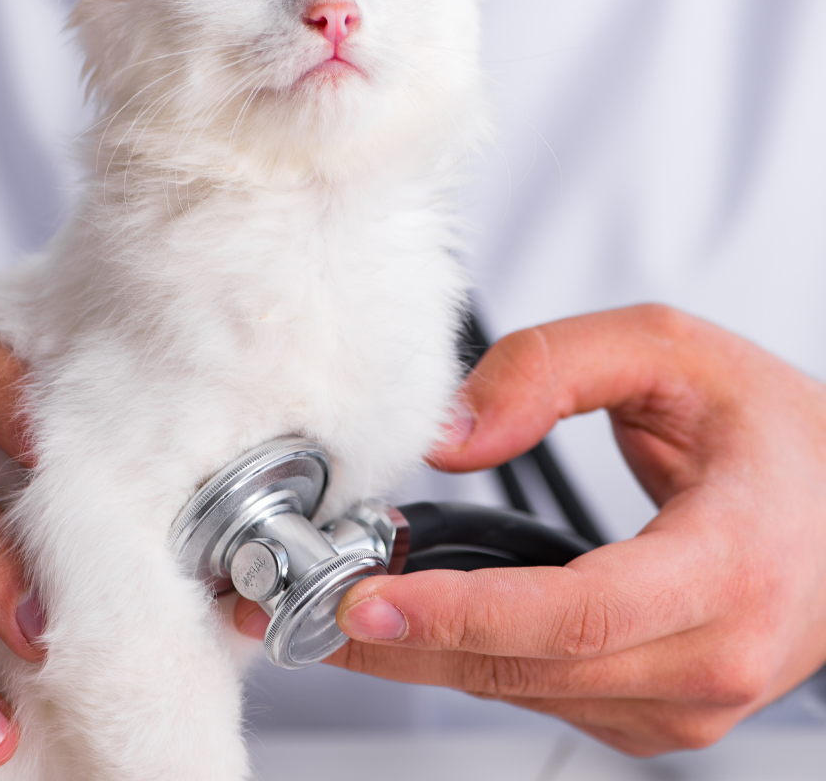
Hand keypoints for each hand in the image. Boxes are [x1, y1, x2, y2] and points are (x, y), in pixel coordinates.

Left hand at [235, 305, 825, 753]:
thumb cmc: (774, 432)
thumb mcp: (668, 352)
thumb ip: (550, 370)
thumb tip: (450, 430)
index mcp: (727, 563)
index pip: (576, 612)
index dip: (460, 613)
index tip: (362, 599)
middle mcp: (710, 655)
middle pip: (521, 665)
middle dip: (391, 638)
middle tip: (287, 607)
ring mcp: (686, 699)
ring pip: (520, 689)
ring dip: (415, 650)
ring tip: (321, 604)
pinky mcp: (661, 710)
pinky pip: (542, 691)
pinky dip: (466, 655)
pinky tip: (409, 614)